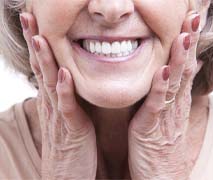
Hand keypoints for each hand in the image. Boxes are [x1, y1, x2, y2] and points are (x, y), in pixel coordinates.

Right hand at [20, 13, 96, 179]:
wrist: (67, 175)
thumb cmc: (70, 144)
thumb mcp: (66, 115)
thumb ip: (66, 97)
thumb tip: (67, 78)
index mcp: (53, 99)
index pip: (43, 66)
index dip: (38, 44)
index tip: (36, 22)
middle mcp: (52, 104)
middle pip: (41, 68)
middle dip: (35, 42)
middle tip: (29, 17)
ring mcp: (59, 116)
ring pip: (49, 83)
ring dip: (45, 60)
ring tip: (40, 37)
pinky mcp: (71, 129)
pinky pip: (67, 107)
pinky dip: (64, 90)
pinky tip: (63, 73)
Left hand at [128, 11, 200, 179]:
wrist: (159, 177)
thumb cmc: (160, 146)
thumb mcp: (168, 117)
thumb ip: (171, 95)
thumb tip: (179, 73)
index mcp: (175, 102)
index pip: (183, 68)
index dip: (187, 46)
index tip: (189, 24)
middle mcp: (173, 105)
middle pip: (183, 70)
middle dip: (187, 44)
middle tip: (193, 19)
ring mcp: (164, 116)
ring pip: (174, 83)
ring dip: (179, 59)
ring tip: (184, 37)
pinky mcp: (151, 128)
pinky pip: (157, 104)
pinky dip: (161, 87)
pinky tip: (164, 71)